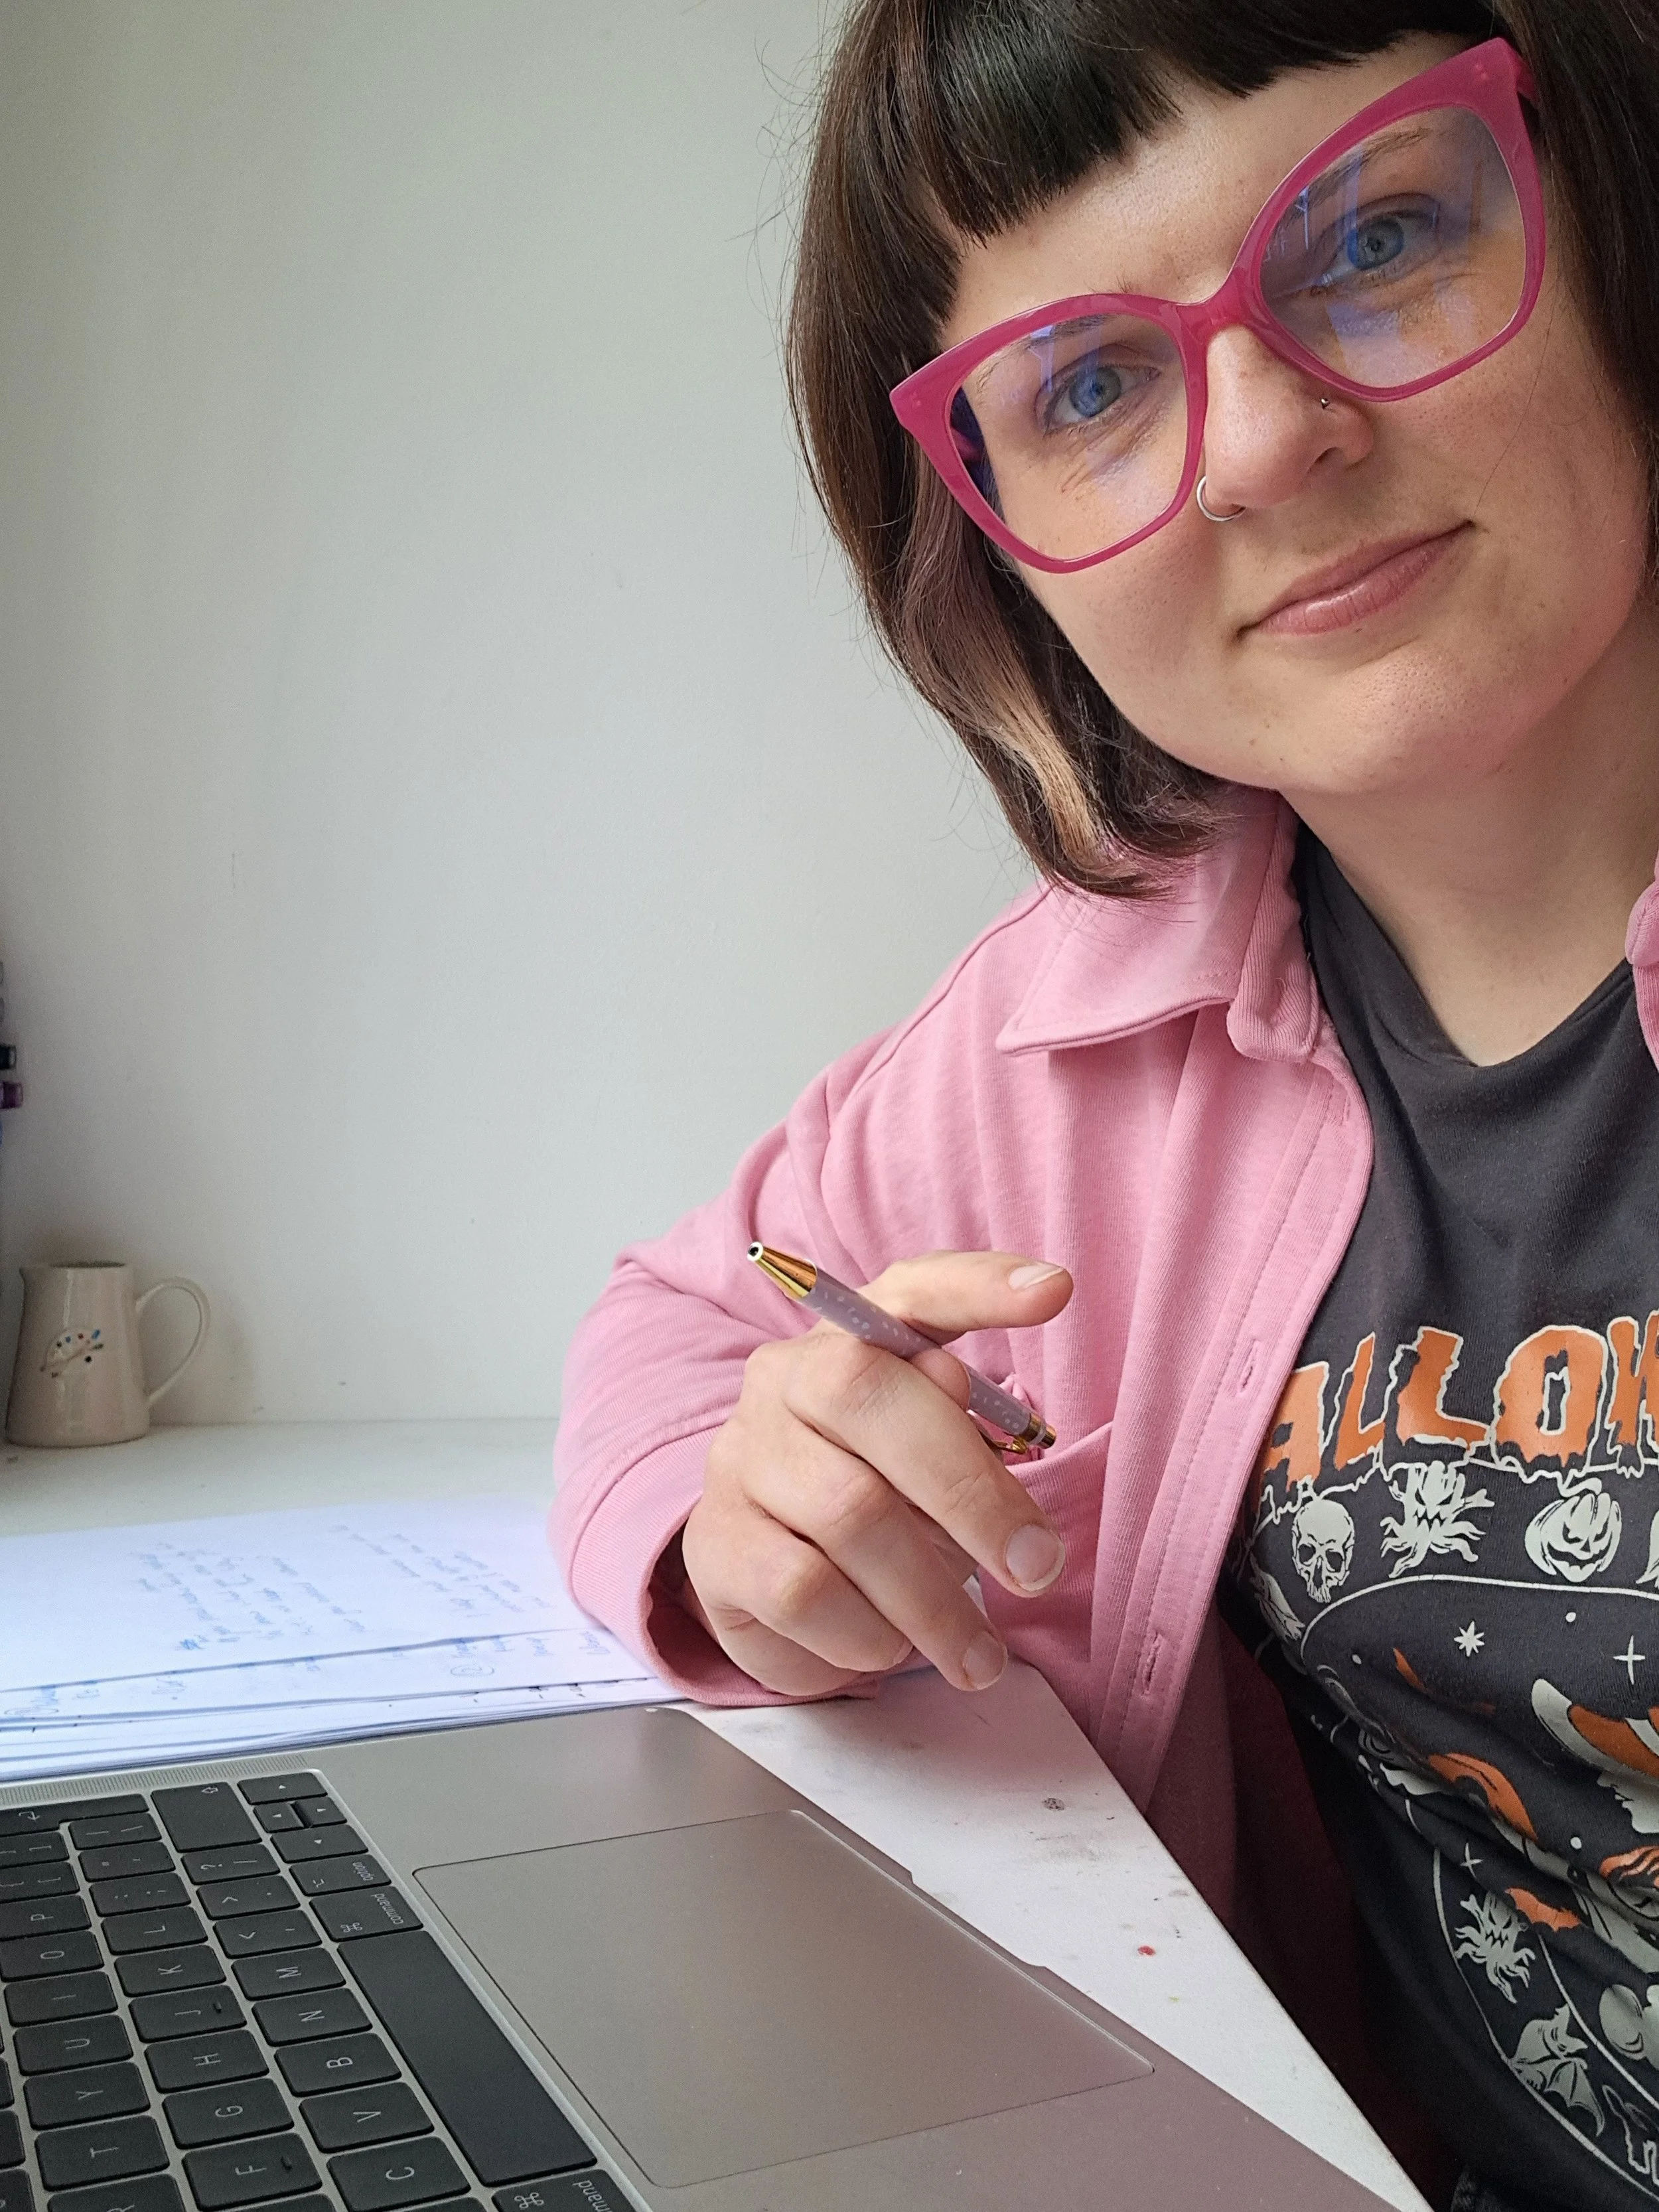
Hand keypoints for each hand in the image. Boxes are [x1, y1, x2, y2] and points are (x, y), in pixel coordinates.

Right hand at [680, 1251, 1072, 1696]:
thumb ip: (961, 1424)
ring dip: (933, 1598)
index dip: (979, 1285)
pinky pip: (805, 1589)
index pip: (913, 1289)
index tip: (1056, 1290)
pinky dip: (867, 1634)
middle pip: (868, 1396)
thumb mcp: (937, 1460)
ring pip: (848, 1512)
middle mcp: (787, 1377)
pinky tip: (889, 1646)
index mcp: (859, 1338)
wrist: (775, 1577)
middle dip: (971, 1492)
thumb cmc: (885, 1499)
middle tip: (1038, 1569)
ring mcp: (743, 1456)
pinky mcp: (715, 1543)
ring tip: (979, 1653)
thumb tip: (958, 1387)